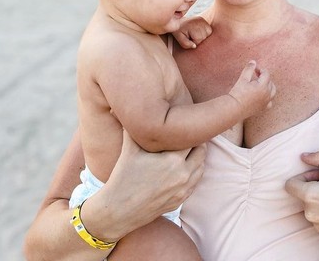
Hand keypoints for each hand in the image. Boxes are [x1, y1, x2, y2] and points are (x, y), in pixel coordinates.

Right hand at [91, 130, 205, 238]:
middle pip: (201, 151)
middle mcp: (182, 175)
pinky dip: (194, 171)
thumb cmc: (122, 178)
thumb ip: (133, 126)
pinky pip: (196, 181)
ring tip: (187, 149)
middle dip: (196, 142)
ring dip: (197, 157)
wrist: (118, 211)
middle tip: (188, 135)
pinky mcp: (181, 199)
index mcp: (173, 160)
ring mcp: (183, 189)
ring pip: (201, 167)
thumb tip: (121, 107)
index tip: (184, 125)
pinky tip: (185, 165)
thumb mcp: (129, 149)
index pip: (192, 138)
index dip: (188, 130)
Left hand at [172, 16, 211, 48]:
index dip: (193, 41)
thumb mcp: (179, 38)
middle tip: (190, 35)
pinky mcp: (204, 20)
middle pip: (204, 37)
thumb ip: (186, 44)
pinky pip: (209, 30)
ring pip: (208, 34)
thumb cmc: (178, 31)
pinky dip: (205, 33)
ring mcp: (203, 20)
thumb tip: (195, 46)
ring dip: (202, 36)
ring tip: (194, 33)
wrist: (177, 22)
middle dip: (197, 39)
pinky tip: (198, 31)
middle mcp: (199, 21)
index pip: (198, 39)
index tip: (188, 37)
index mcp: (192, 25)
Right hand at [228, 60, 275, 116]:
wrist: (234, 108)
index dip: (260, 69)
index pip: (266, 74)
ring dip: (268, 86)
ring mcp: (266, 102)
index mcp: (263, 86)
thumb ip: (249, 69)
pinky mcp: (263, 108)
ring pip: (272, 91)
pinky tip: (262, 96)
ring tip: (260, 84)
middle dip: (264, 77)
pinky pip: (270, 101)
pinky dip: (268, 97)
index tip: (254, 69)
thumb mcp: (243, 79)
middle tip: (256, 75)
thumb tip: (253, 61)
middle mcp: (267, 94)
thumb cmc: (238, 93)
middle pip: (270, 82)